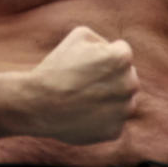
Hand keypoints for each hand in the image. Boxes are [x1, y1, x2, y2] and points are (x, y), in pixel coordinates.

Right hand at [29, 26, 138, 143]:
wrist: (38, 104)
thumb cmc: (56, 67)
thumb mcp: (79, 35)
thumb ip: (102, 40)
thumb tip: (111, 50)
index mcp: (122, 58)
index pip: (121, 52)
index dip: (102, 55)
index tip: (85, 63)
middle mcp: (129, 84)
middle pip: (126, 77)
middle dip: (110, 77)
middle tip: (84, 82)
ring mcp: (123, 110)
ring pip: (122, 100)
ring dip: (109, 99)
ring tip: (83, 98)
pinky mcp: (115, 131)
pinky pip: (113, 121)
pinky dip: (101, 119)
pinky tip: (83, 114)